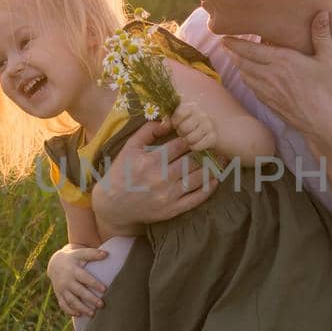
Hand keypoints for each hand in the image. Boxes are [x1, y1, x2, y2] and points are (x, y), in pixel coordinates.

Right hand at [47, 244, 108, 318]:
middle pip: (79, 291)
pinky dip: (70, 311)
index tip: (105, 289)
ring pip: (71, 300)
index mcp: (72, 269)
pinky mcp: (59, 295)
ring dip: (82, 308)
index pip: (84, 278)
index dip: (94, 284)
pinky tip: (79, 315)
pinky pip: (63, 305)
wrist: (55, 263)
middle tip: (101, 305)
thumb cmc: (73, 258)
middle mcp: (66, 280)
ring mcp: (61, 289)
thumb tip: (107, 254)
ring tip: (93, 314)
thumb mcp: (80, 253)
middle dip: (90, 299)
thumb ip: (92, 254)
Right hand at [90, 118, 216, 233]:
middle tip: (214, 146)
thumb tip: (168, 120)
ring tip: (218, 160)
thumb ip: (148, 131)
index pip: (181, 145)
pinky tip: (214, 180)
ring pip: (197, 179)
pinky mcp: (172, 210)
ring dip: (210, 168)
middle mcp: (162, 178)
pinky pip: (196, 199)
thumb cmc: (122, 173)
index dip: (192, 138)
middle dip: (204, 152)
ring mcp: (168, 196)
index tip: (198, 134)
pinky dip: (208, 189)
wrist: (112, 205)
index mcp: (152, 161)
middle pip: (192, 161)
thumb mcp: (129, 147)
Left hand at [170, 99, 217, 151]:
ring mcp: (209, 125)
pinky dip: (194, 147)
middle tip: (183, 133)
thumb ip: (170, 118)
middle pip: (183, 128)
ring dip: (187, 141)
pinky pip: (197, 146)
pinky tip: (196, 144)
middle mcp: (202, 114)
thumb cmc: (191, 124)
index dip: (175, 122)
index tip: (176, 125)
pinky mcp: (214, 137)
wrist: (211, 131)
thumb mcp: (181, 117)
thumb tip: (163, 123)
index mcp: (192, 107)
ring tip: (189, 138)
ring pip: (190, 138)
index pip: (179, 114)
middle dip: (181, 133)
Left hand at [222, 12, 331, 144]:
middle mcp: (270, 75)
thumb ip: (321, 35)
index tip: (224, 37)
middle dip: (233, 52)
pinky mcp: (270, 104)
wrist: (325, 125)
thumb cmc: (329, 91)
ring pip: (245, 76)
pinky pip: (252, 89)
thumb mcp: (329, 59)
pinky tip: (251, 77)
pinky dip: (247, 80)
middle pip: (242, 62)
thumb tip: (322, 13)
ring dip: (239, 66)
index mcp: (282, 61)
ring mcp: (268, 92)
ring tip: (236, 58)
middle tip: (226, 44)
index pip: (250, 50)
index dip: (234, 43)